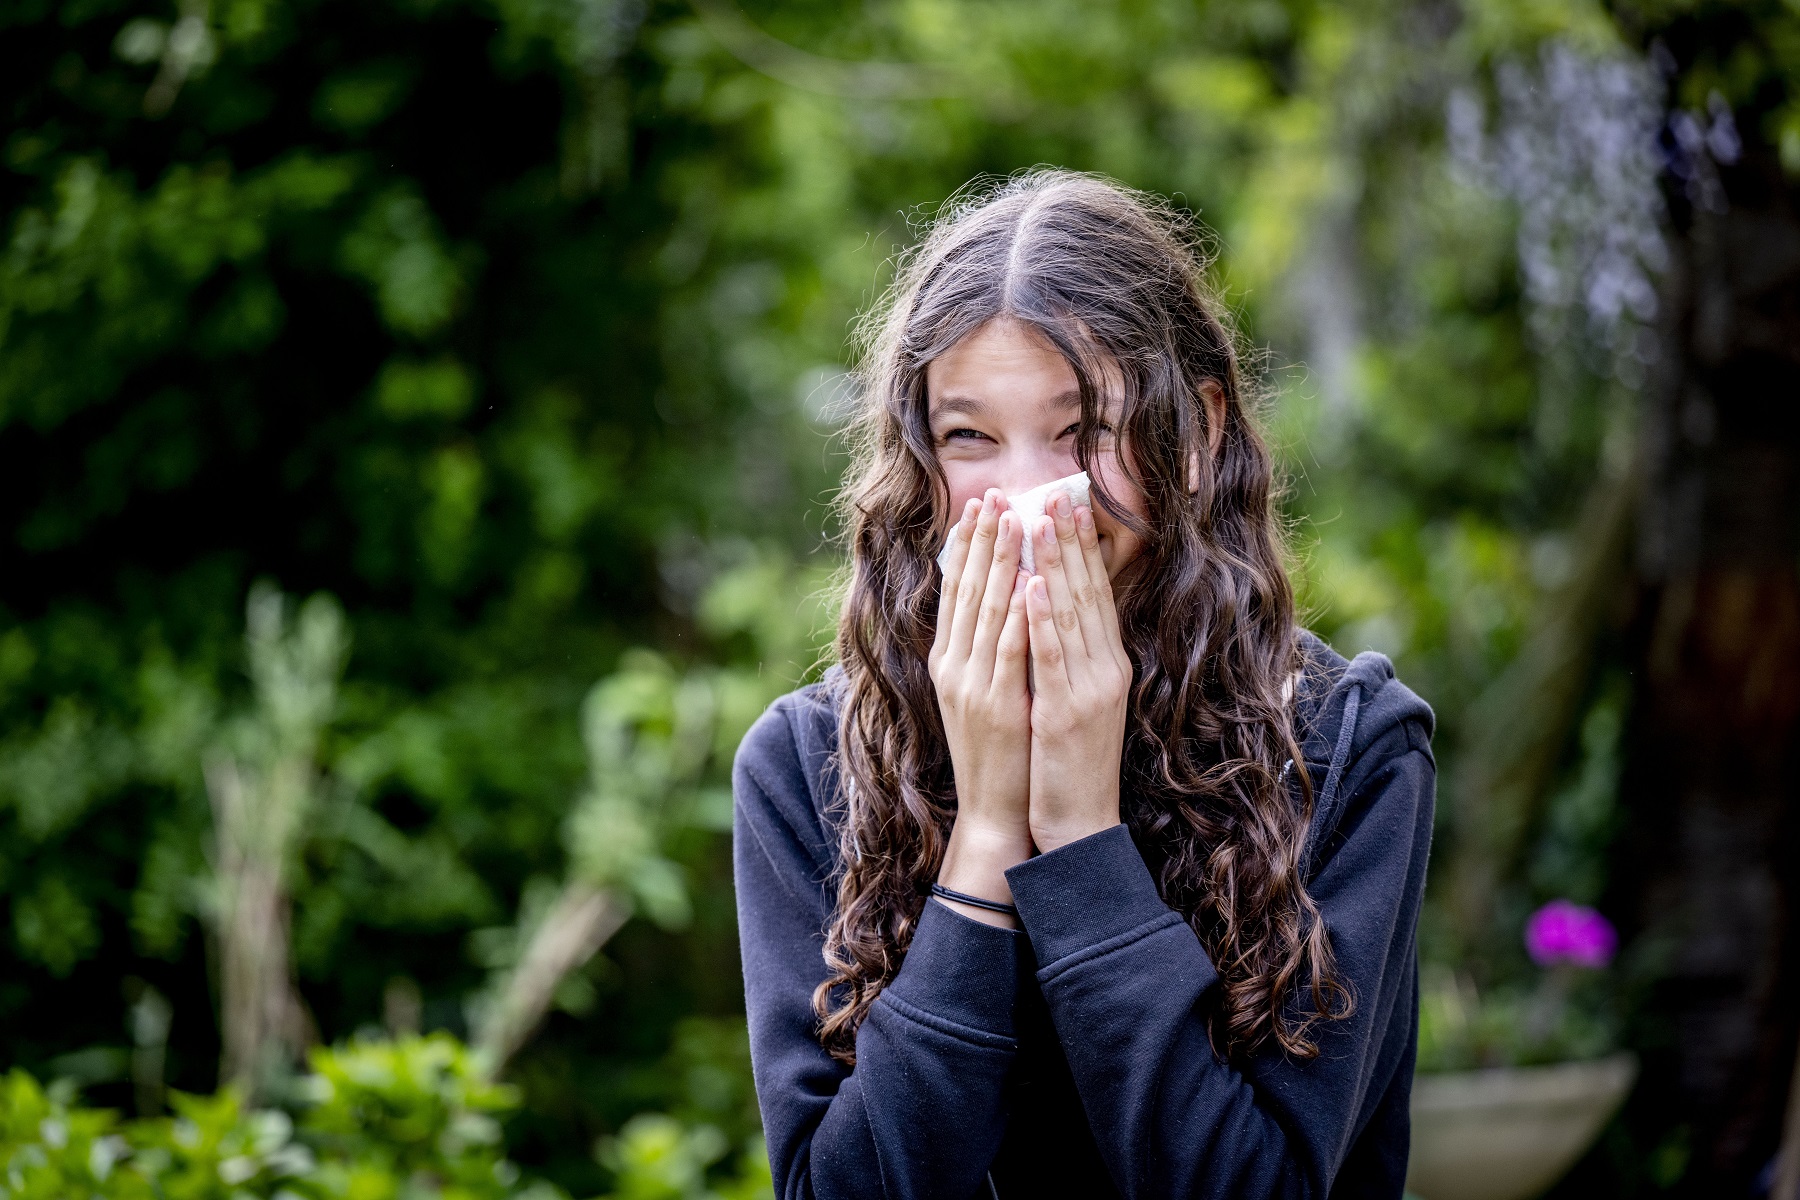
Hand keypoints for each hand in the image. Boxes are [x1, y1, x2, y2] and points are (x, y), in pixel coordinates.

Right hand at [928, 489, 1034, 924]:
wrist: (993, 815)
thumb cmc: (998, 756)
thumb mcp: (981, 695)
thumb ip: (984, 651)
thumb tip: (999, 602)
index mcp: (949, 662)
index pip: (956, 592)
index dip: (967, 546)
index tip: (980, 506)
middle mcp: (954, 667)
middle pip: (967, 590)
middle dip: (983, 539)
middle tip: (994, 494)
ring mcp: (972, 685)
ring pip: (986, 610)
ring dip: (1001, 561)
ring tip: (1014, 520)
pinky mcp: (998, 705)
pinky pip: (1009, 649)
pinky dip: (1017, 613)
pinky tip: (1028, 582)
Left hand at [1024, 491, 1130, 853]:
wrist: (1080, 825)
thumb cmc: (1072, 763)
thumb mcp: (1078, 700)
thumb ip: (1072, 656)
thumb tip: (1055, 608)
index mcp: (1108, 664)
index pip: (1096, 593)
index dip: (1083, 546)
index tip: (1070, 502)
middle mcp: (1105, 669)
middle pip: (1087, 593)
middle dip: (1070, 539)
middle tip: (1057, 491)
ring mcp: (1087, 690)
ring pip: (1070, 615)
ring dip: (1056, 563)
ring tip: (1040, 520)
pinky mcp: (1064, 712)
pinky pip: (1051, 657)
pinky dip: (1043, 619)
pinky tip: (1033, 585)